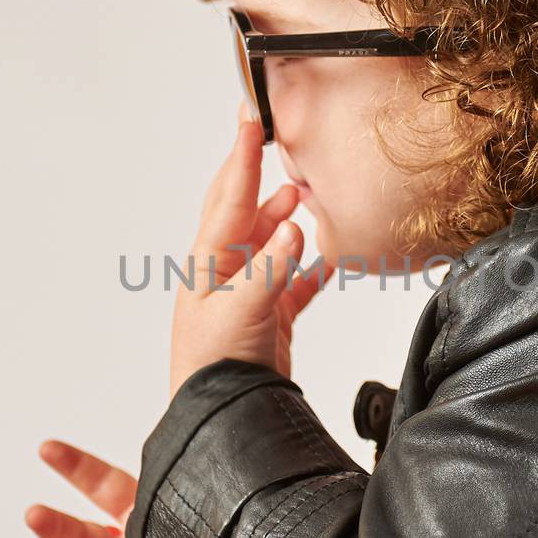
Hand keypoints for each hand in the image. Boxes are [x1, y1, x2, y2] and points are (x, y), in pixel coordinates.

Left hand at [167, 103, 334, 398]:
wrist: (219, 420)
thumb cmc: (216, 369)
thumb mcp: (243, 312)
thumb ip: (270, 268)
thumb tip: (293, 226)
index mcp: (208, 265)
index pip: (229, 199)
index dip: (242, 158)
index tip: (249, 118)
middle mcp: (224, 274)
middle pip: (243, 212)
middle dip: (258, 176)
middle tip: (272, 140)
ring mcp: (247, 295)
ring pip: (269, 243)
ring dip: (286, 218)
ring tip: (305, 194)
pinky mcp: (268, 320)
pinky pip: (293, 284)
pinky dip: (309, 268)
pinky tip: (329, 258)